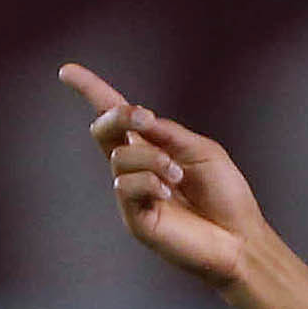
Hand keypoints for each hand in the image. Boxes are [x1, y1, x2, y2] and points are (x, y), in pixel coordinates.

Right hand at [57, 63, 270, 289]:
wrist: (240, 238)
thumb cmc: (226, 194)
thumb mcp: (201, 150)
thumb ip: (168, 133)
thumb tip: (138, 116)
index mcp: (152, 147)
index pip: (115, 117)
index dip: (91, 91)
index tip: (67, 71)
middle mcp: (136, 168)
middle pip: (104, 129)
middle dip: (120, 116)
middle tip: (144, 117)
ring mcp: (132, 193)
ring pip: (119, 157)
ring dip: (152, 159)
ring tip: (177, 176)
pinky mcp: (134, 218)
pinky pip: (125, 186)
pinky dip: (148, 182)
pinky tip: (167, 193)